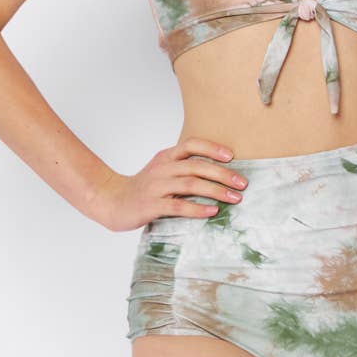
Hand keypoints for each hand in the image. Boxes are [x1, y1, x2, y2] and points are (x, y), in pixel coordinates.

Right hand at [92, 136, 249, 232]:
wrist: (113, 201)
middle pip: (196, 166)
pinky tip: (212, 212)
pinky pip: (178, 206)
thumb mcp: (163, 171)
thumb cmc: (145, 188)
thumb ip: (184, 168)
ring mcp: (156, 187)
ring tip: (235, 198)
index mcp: (166, 157)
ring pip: (190, 185)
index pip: (191, 145)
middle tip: (243, 183)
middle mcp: (162, 168)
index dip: (212, 148)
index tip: (232, 156)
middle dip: (223, 174)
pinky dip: (197, 208)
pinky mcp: (151, 205)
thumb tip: (221, 173)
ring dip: (216, 191)